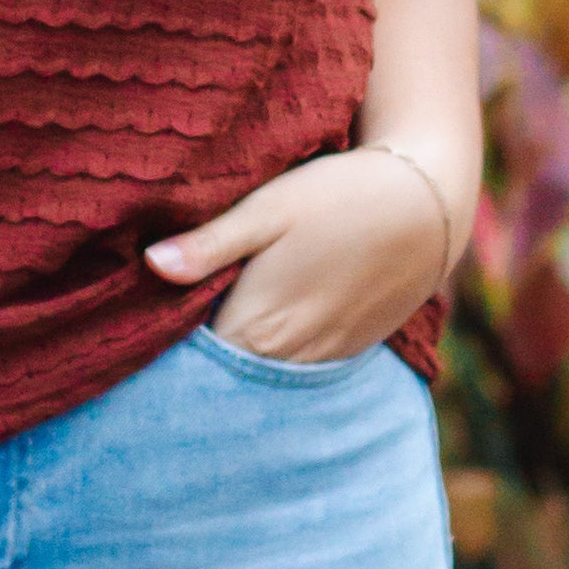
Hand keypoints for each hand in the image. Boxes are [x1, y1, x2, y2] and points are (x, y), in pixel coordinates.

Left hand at [145, 144, 454, 365]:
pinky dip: (274, 353)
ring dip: (236, 356)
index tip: (139, 326)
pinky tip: (266, 323)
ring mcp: (321, 358)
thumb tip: (151, 265)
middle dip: (195, 356)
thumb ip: (209, 244)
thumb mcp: (269, 208)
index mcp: (257, 325)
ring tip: (212, 325)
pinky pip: (295, 366)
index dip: (163, 343)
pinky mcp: (347, 350)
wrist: (429, 205)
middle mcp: (288, 357)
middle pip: (224, 372)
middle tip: (166, 325)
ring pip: (260, 372)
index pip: (191, 360)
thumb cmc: (340, 196)